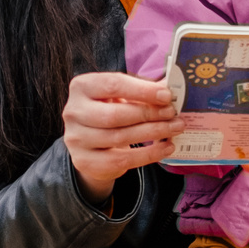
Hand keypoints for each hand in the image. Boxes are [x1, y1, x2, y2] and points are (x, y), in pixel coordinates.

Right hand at [62, 71, 178, 201]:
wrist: (90, 143)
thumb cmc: (110, 111)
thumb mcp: (122, 95)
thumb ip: (143, 89)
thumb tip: (172, 86)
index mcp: (82, 87)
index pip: (114, 85)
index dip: (143, 91)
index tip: (167, 96)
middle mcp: (73, 111)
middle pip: (116, 114)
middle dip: (149, 114)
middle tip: (173, 115)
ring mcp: (76, 138)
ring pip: (120, 137)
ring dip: (153, 133)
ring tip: (174, 129)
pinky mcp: (84, 161)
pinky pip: (121, 160)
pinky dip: (148, 155)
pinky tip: (165, 148)